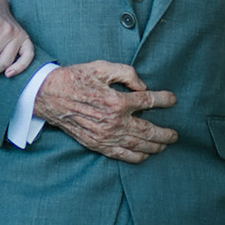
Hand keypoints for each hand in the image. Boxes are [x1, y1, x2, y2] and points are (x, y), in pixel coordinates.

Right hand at [34, 61, 177, 162]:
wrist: (48, 96)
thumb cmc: (74, 78)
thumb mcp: (100, 67)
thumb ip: (126, 73)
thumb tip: (143, 86)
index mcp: (116, 100)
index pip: (149, 101)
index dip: (164, 100)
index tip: (172, 99)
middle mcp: (114, 121)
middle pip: (149, 130)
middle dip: (166, 133)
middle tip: (176, 133)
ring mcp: (106, 136)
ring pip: (139, 145)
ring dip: (156, 146)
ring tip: (166, 144)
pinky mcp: (98, 145)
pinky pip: (123, 155)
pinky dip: (138, 157)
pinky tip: (146, 154)